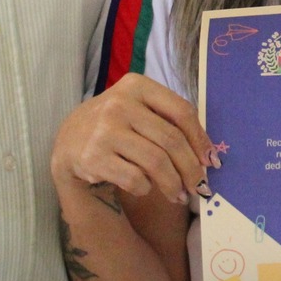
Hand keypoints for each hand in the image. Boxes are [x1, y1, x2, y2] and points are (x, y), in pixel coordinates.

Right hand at [52, 73, 214, 206]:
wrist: (69, 142)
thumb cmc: (115, 126)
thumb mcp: (138, 109)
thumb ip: (168, 121)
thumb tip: (207, 156)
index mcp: (137, 86)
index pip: (181, 111)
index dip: (200, 139)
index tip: (211, 161)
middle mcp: (119, 104)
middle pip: (171, 140)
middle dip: (191, 169)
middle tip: (199, 187)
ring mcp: (104, 130)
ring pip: (156, 162)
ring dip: (173, 184)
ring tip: (178, 195)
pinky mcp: (94, 157)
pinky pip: (136, 178)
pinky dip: (147, 188)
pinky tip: (146, 188)